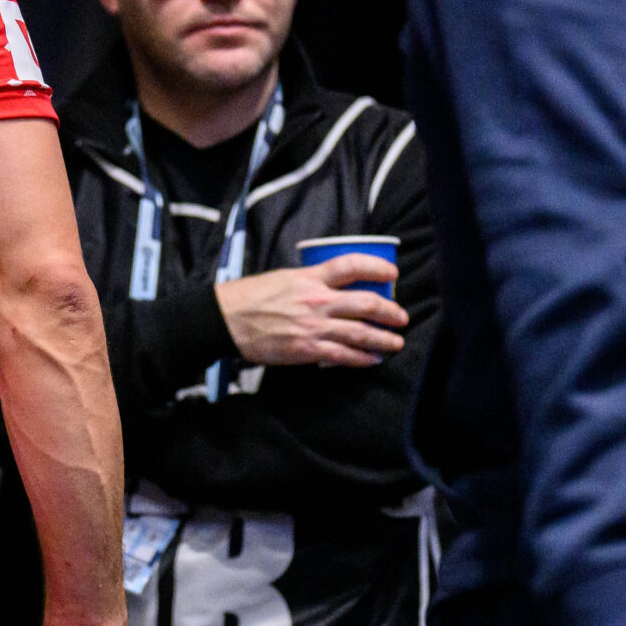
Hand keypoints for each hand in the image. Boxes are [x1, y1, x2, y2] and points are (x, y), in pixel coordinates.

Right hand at [214, 255, 407, 367]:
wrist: (224, 320)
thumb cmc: (249, 297)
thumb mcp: (283, 278)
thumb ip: (310, 281)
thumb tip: (333, 287)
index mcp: (309, 278)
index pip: (351, 265)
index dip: (377, 267)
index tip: (392, 274)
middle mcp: (316, 300)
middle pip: (366, 303)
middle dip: (391, 312)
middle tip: (401, 317)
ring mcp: (313, 326)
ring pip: (361, 333)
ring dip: (384, 339)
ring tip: (395, 342)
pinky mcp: (307, 349)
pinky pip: (343, 356)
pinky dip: (362, 359)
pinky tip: (373, 360)